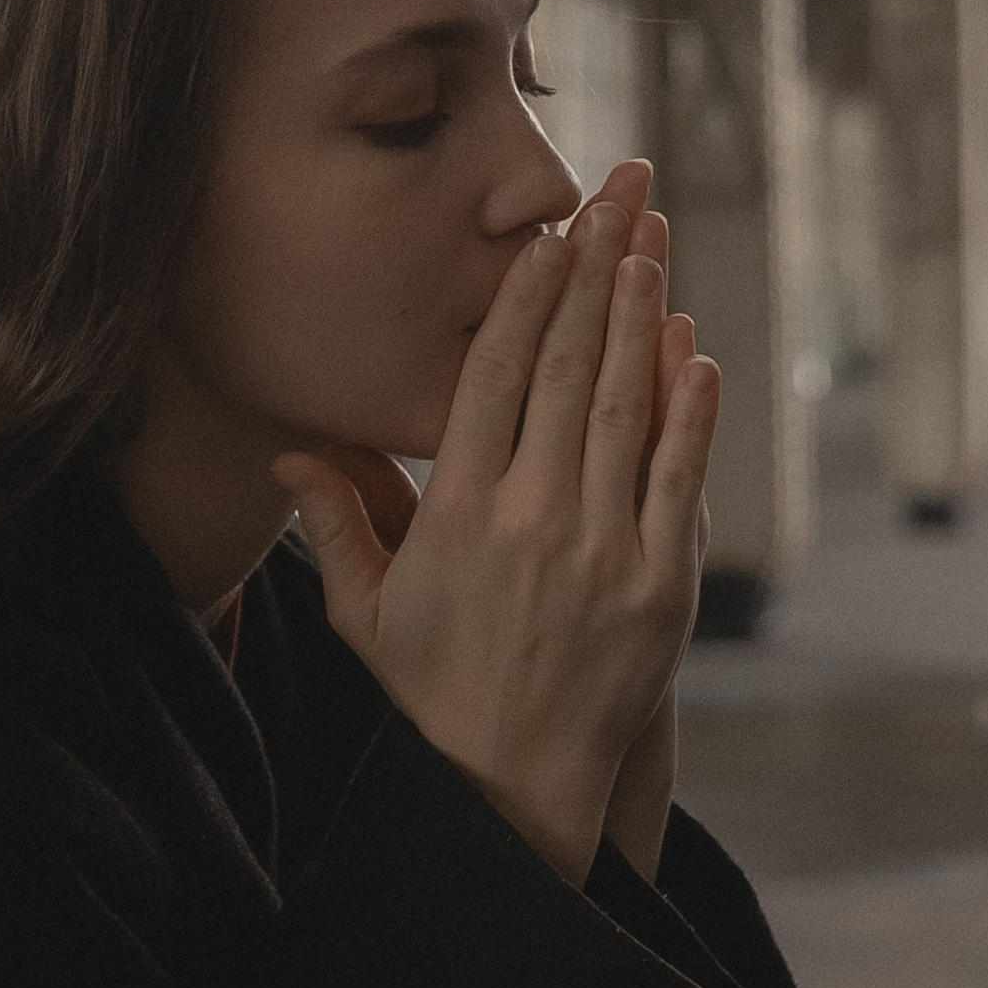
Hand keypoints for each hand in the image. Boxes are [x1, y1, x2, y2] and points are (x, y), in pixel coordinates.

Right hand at [276, 161, 717, 890]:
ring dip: (642, 316)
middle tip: (618, 196)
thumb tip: (291, 447)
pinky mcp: (661, 584)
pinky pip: (679, 477)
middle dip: (595, 272)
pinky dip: (690, 409)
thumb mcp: (366, 611)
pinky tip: (696, 350)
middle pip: (568, 370)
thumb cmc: (432, 692)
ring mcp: (604, 551)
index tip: (545, 234)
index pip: (493, 378)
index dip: (523, 298)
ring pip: (627, 407)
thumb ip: (339, 519)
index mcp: (458, 516)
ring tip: (652, 243)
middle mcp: (532, 521)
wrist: (514, 790)